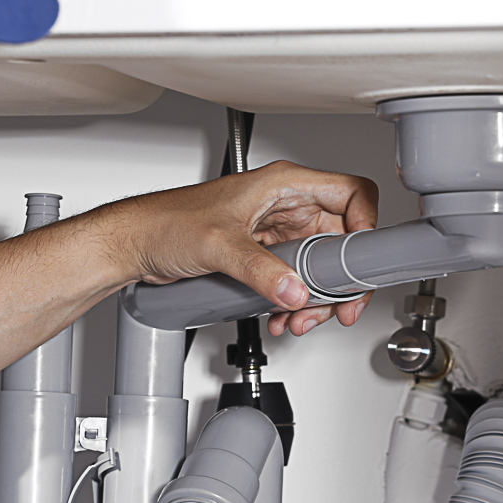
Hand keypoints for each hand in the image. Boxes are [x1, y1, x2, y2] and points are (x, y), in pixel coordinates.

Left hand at [111, 160, 378, 336]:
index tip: (360, 260)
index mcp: (283, 184)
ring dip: (317, 298)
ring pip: (320, 266)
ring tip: (300, 318)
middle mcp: (284, 205)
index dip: (366, 223)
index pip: (350, 192)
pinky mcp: (263, 256)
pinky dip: (296, 302)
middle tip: (337, 307)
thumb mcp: (219, 245)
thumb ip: (260, 270)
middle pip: (341, 238)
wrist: (136, 246)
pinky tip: (282, 316)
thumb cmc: (166, 223)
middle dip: (340, 279)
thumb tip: (294, 290)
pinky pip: (296, 280)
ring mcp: (276, 232)